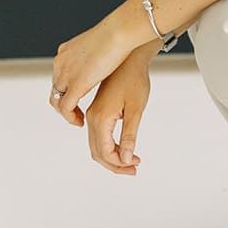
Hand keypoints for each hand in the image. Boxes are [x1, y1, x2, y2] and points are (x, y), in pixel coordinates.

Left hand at [49, 13, 133, 124]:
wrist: (119, 32)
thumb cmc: (118, 33)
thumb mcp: (99, 42)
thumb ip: (94, 50)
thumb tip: (101, 53)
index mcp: (66, 51)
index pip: (59, 75)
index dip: (68, 89)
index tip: (79, 97)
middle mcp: (61, 62)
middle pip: (56, 88)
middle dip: (65, 102)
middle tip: (78, 112)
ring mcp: (66, 73)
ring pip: (57, 100)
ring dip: (66, 112)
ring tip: (79, 119)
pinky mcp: (76, 85)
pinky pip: (65, 107)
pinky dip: (70, 117)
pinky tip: (81, 120)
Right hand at [85, 52, 153, 175]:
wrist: (130, 58)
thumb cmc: (135, 80)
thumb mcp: (136, 109)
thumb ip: (130, 135)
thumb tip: (127, 159)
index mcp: (100, 118)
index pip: (105, 152)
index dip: (120, 163)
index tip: (136, 165)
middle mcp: (92, 117)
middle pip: (97, 152)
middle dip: (115, 164)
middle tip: (134, 168)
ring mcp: (92, 114)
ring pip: (96, 145)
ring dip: (113, 156)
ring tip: (132, 161)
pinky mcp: (96, 110)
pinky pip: (98, 135)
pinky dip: (110, 146)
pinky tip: (124, 147)